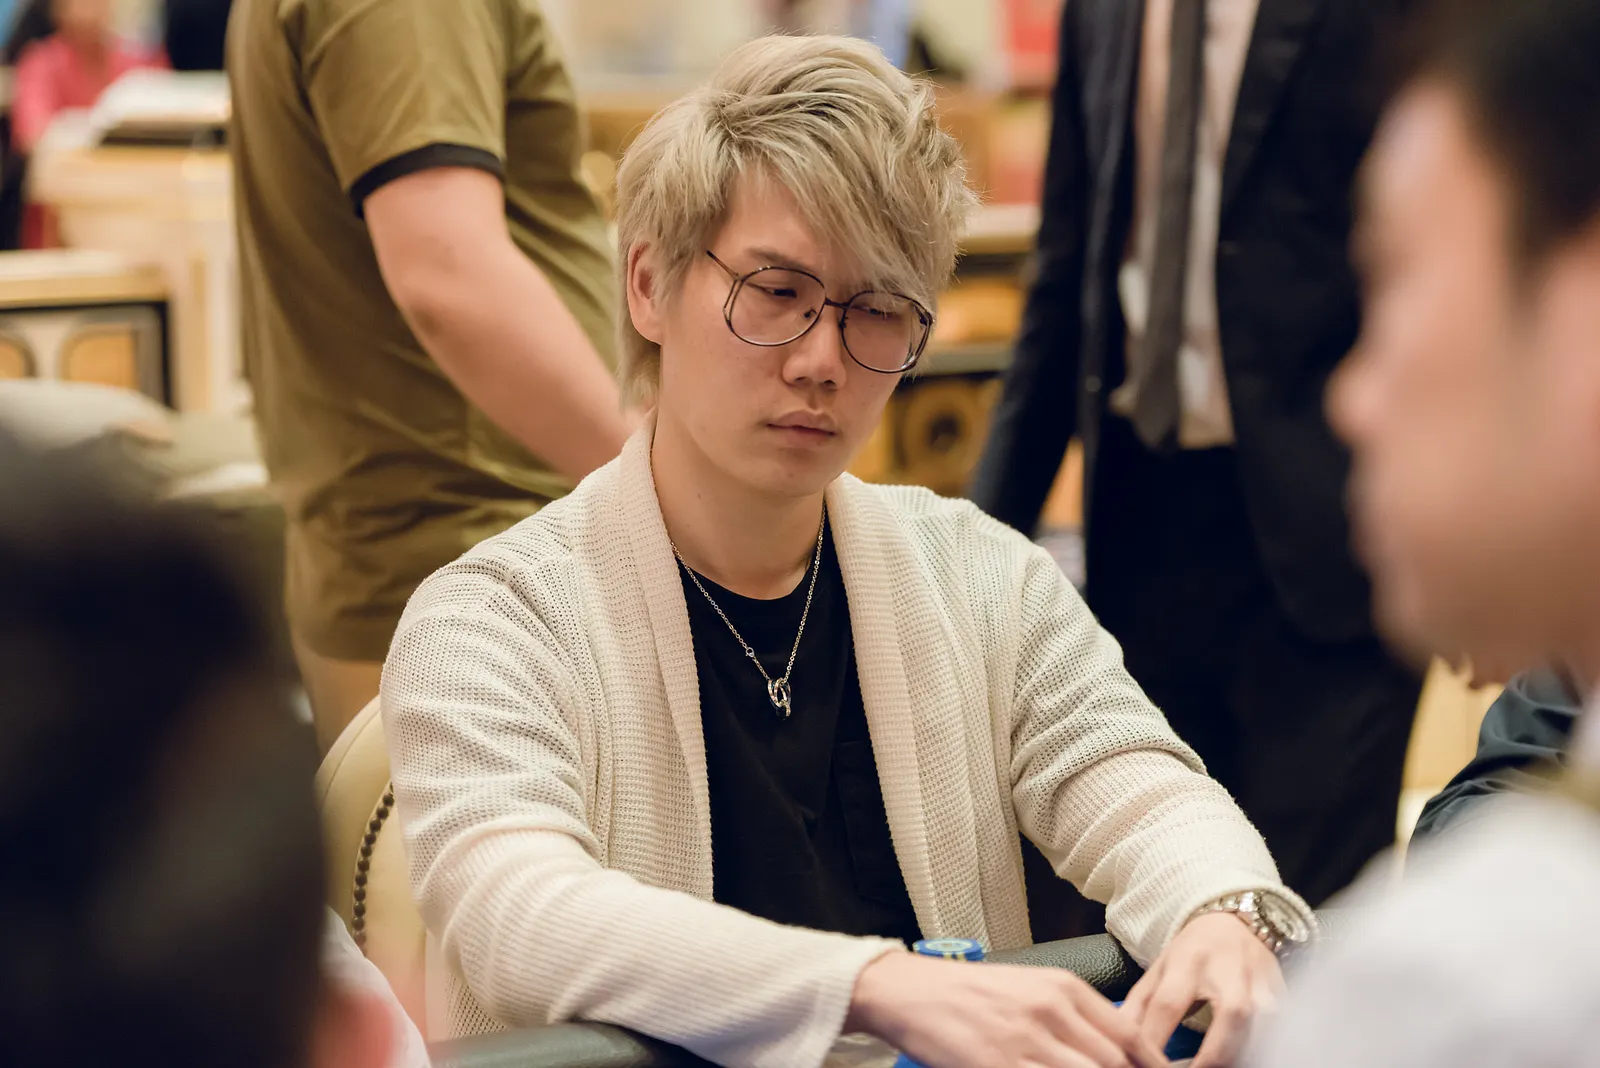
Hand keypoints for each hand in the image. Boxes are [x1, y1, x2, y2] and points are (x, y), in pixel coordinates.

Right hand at [846, 952, 1168, 1067]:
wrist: (912, 992)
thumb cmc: (971, 993)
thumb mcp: (1030, 987)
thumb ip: (1074, 1014)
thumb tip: (1118, 1048)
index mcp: (1063, 987)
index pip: (1129, 1034)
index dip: (1153, 1064)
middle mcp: (1050, 1011)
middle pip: (1113, 1062)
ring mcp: (1024, 1042)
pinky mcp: (996, 1065)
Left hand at [1121, 913, 1283, 1067]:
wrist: (1235, 923)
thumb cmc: (1192, 952)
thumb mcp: (1159, 968)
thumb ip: (1139, 1004)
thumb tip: (1116, 1038)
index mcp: (1189, 961)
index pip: (1169, 1004)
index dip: (1155, 1039)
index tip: (1143, 1065)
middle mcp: (1231, 971)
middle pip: (1231, 1016)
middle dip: (1213, 1057)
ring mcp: (1263, 984)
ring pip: (1263, 1028)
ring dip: (1240, 1057)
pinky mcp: (1285, 996)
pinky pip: (1281, 1033)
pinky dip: (1263, 1052)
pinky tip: (1242, 1063)